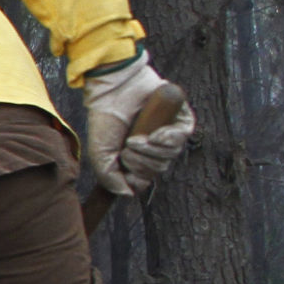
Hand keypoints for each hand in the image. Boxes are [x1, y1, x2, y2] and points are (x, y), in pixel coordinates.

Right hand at [82, 54, 195, 195]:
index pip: (146, 178)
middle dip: (142, 163)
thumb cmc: (105, 118)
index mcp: (137, 153)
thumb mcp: (100, 153)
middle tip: (128, 148)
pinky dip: (168, 139)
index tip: (127, 172)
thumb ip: (111, 178)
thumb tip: (128, 194)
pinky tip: (154, 134)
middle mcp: (154, 145)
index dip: (138, 179)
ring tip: (136, 139)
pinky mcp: (180, 119)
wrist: (114, 89)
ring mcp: (169, 132)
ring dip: (152, 151)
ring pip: (170, 156)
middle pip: (158, 169)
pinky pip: (183, 138)